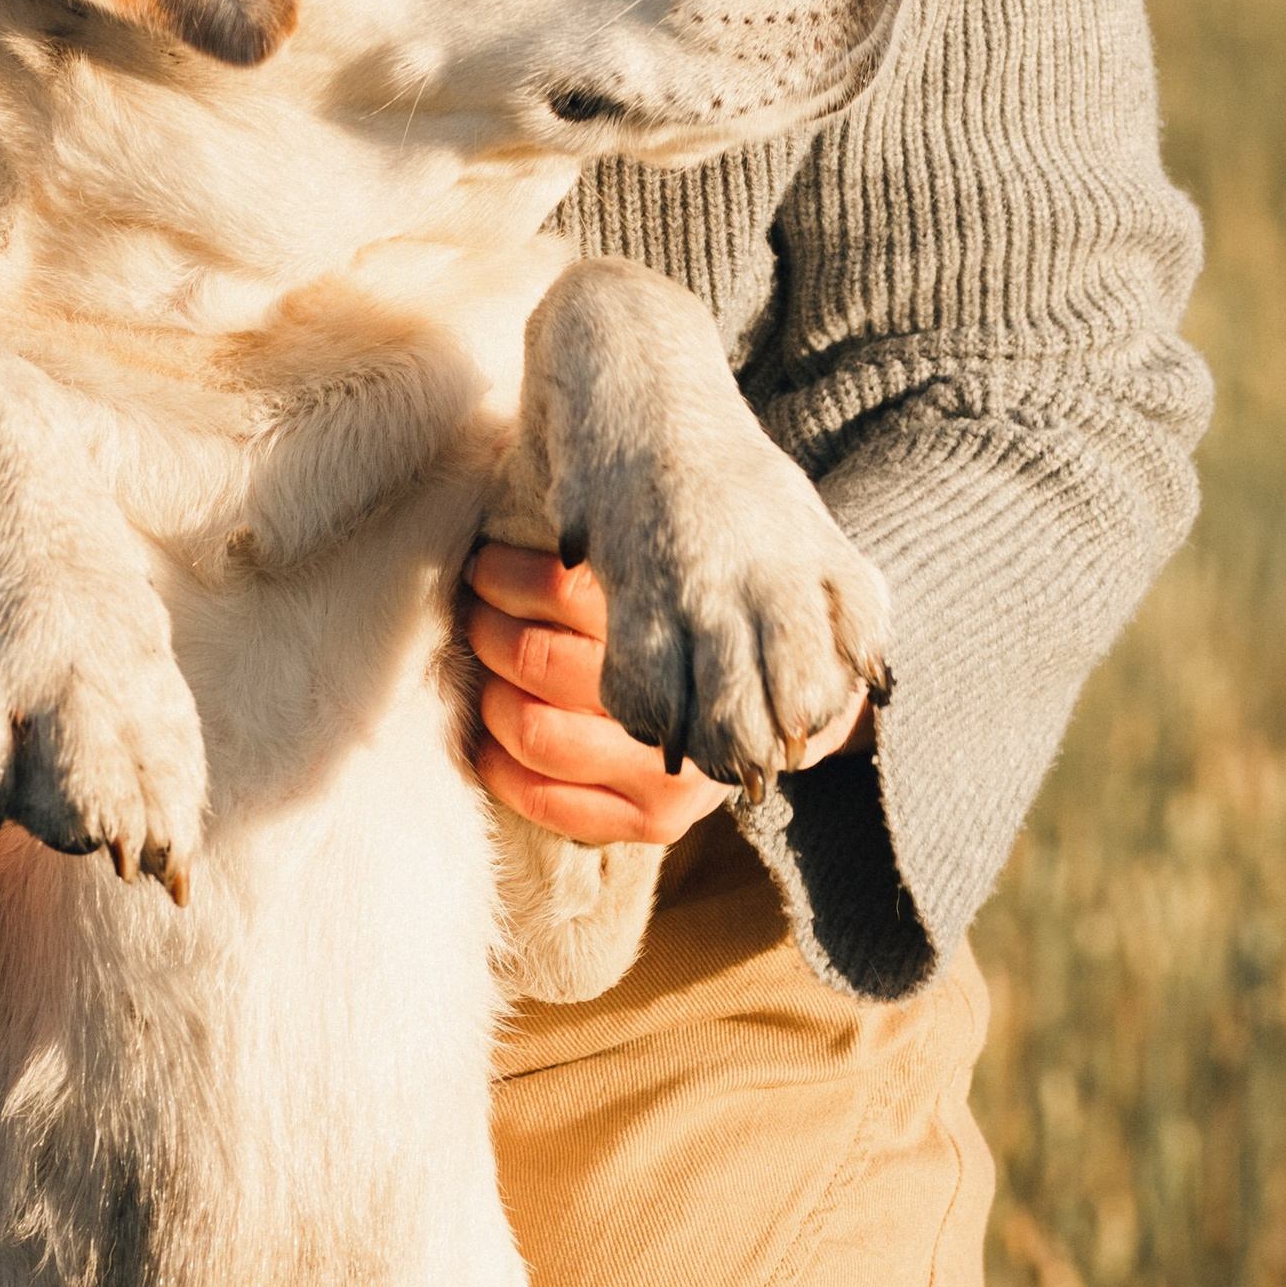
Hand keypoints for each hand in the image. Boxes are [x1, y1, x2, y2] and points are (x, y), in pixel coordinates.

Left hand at [463, 542, 873, 846]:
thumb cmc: (721, 590)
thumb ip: (631, 522)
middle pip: (543, 662)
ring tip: (486, 661)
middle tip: (478, 606)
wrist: (807, 686)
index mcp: (699, 614)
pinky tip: (486, 734)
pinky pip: (550, 803)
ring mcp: (678, 772)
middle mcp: (695, 702)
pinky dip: (499, 765)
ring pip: (534, 730)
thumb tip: (544, 464)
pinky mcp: (659, 822)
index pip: (566, 594)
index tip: (489, 565)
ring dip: (488, 691)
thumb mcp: (697, 542)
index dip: (511, 581)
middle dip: (492, 630)